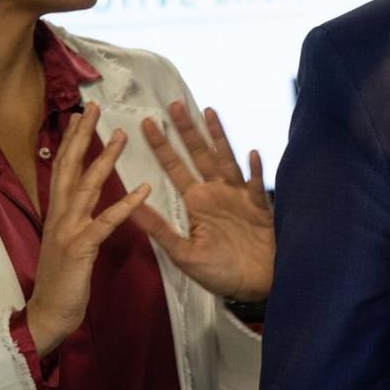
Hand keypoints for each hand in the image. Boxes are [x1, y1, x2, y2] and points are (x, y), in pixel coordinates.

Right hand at [26, 102, 151, 355]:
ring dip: (104, 161)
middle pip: (68, 167)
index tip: (81, 114)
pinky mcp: (81, 248)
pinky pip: (106, 222)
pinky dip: (125, 204)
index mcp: (57, 212)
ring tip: (121, 137)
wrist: (49, 313)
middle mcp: (59, 215)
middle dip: (81, 136)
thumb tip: (80, 194)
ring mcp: (67, 230)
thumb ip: (72, 216)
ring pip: (86, 187)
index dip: (71, 140)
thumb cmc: (63, 279)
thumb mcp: (66, 240)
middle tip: (93, 108)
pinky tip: (143, 189)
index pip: (62, 167)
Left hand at [132, 101, 274, 301]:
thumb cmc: (221, 272)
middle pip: (199, 154)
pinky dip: (254, 170)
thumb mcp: (184, 254)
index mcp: (196, 203)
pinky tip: (251, 152)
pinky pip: (257, 184)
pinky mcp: (260, 205)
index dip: (161, 146)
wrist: (256, 284)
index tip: (146, 124)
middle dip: (186, 130)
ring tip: (208, 112)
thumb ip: (160, 230)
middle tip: (173, 105)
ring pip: (226, 159)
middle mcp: (216, 193)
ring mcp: (239, 196)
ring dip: (218, 137)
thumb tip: (129, 208)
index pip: (174, 168)